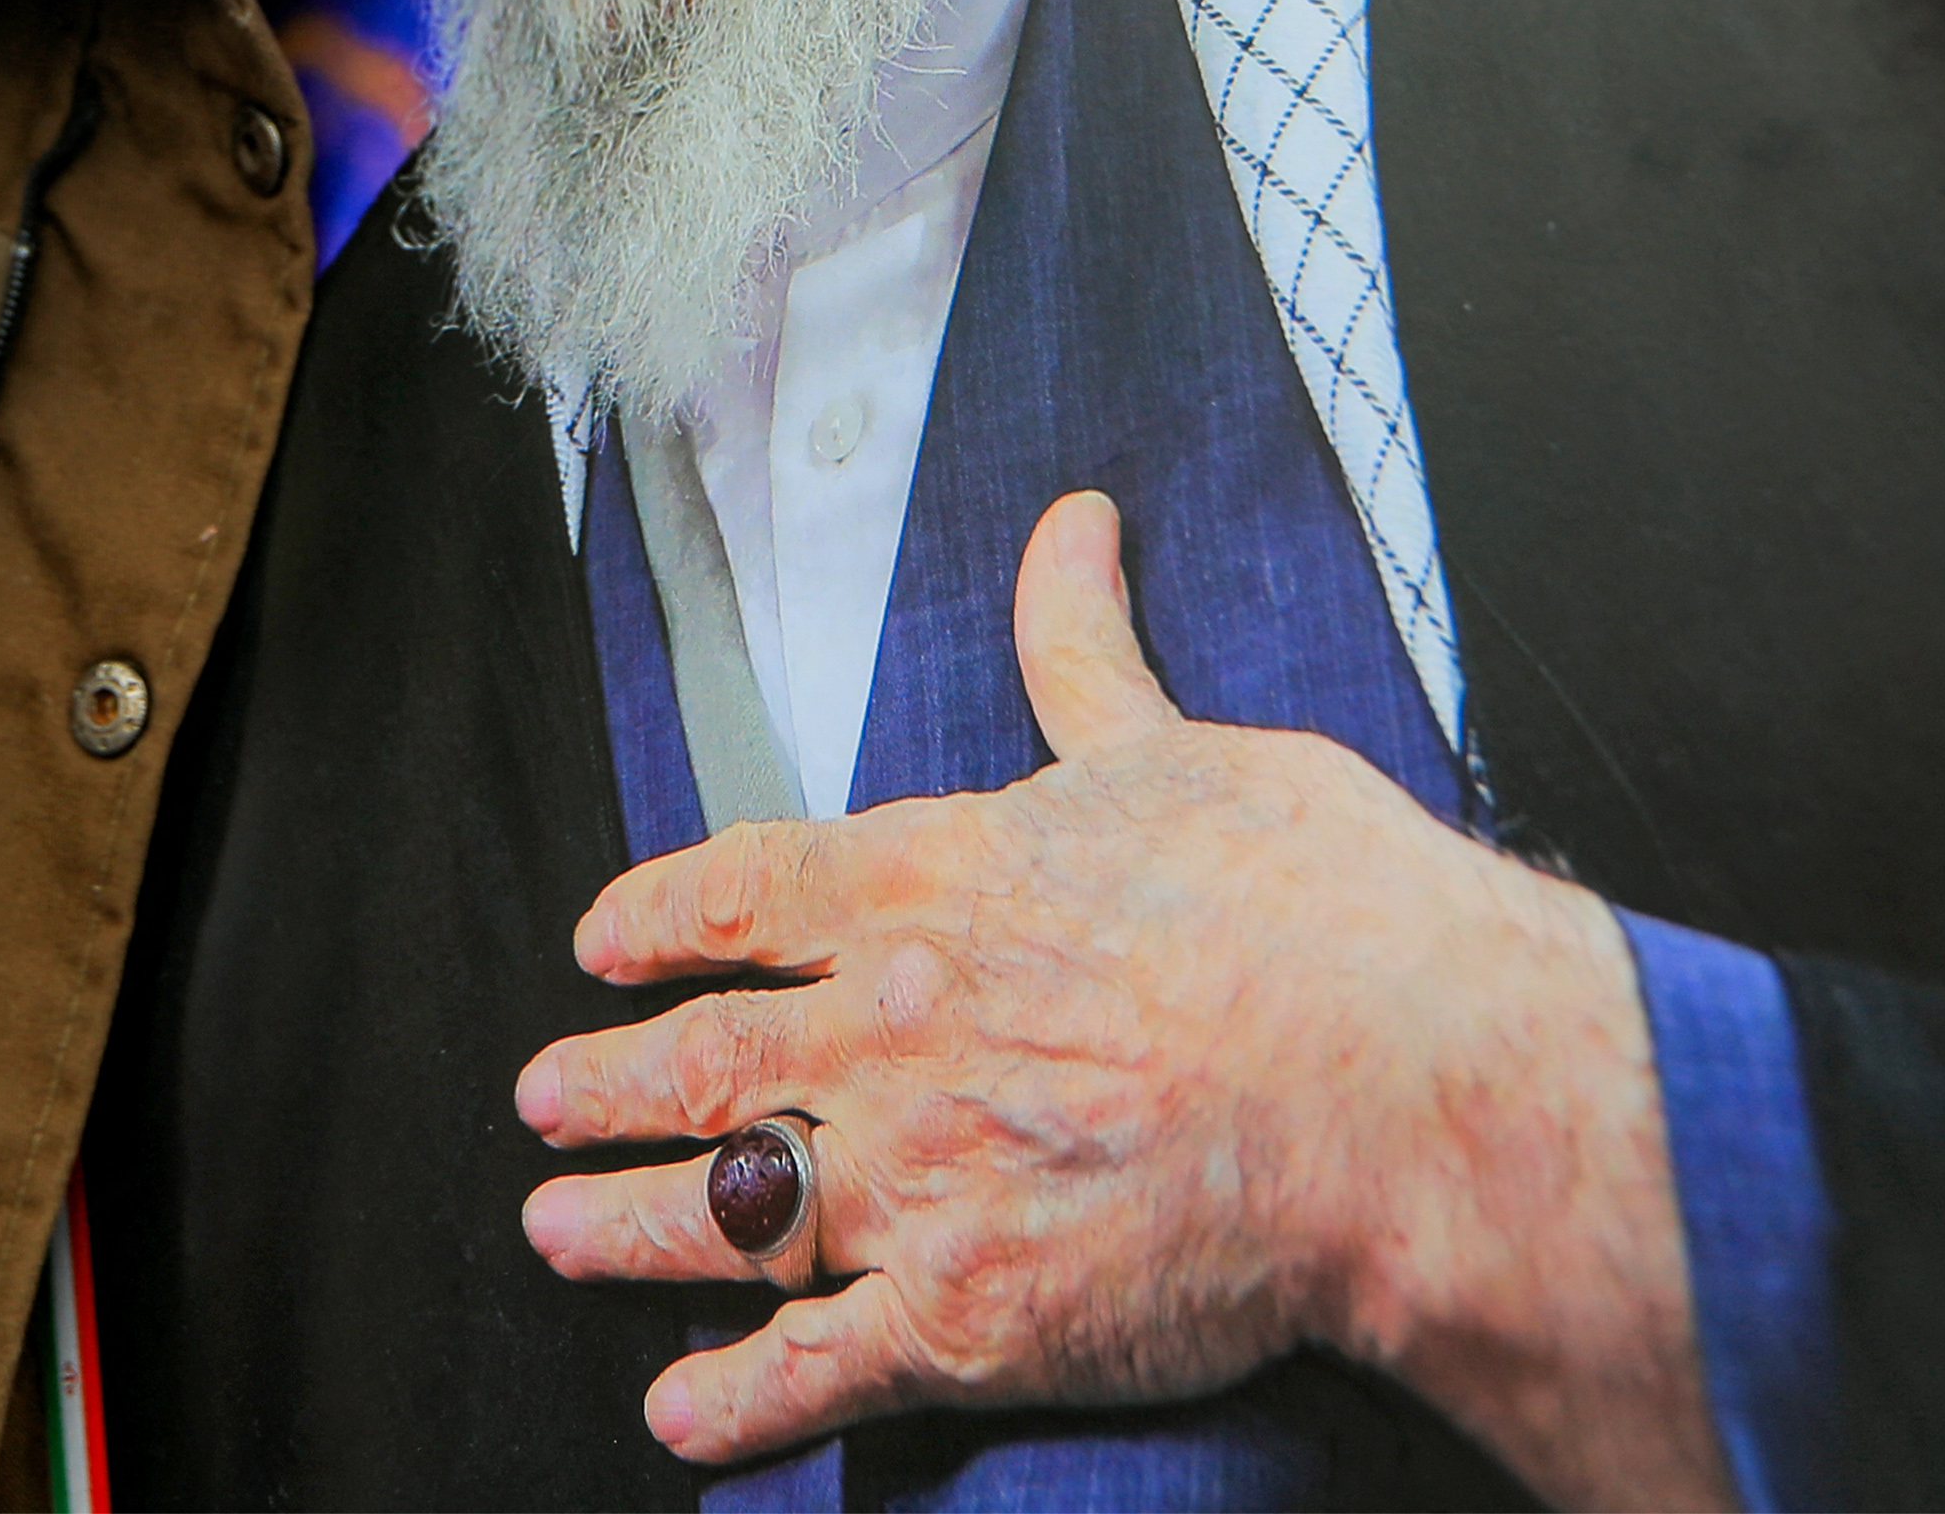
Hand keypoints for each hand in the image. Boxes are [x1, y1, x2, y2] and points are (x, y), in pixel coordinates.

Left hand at [508, 495, 1720, 1502]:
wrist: (1403, 1088)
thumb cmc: (1311, 914)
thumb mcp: (1174, 746)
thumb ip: (1085, 656)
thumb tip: (1070, 532)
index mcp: (925, 886)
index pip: (740, 893)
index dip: (652, 920)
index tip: (598, 944)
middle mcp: (887, 1031)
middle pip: (697, 1058)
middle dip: (601, 1085)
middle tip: (541, 1099)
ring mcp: (914, 1178)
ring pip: (721, 1208)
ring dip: (624, 1226)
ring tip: (560, 1228)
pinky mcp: (970, 1313)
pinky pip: (817, 1363)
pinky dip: (736, 1397)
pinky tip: (681, 1412)